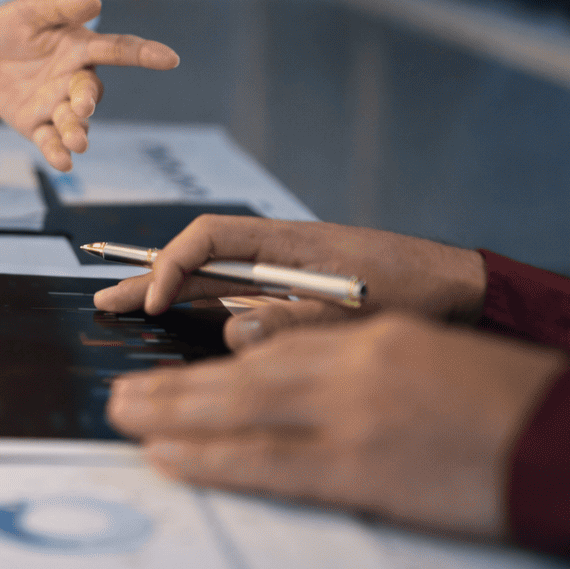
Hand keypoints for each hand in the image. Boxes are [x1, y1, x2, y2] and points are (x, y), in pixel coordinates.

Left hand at [0, 0, 178, 170]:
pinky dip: (56, 153)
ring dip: (76, 132)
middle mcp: (74, 79)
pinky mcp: (36, 124)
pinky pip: (49, 141)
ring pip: (73, 121)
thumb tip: (94, 1)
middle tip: (82, 106)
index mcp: (82, 48)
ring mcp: (57, 104)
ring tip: (77, 143)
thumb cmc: (18, 25)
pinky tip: (63, 163)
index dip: (145, 54)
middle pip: (90, 91)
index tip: (171, 59)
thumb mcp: (33, 10)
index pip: (118, 49)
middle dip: (88, 99)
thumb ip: (60, 6)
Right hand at [92, 216, 486, 349]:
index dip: (174, 264)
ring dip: (168, 296)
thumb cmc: (419, 290)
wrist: (464, 294)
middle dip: (150, 279)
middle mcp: (276, 256)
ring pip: (210, 284)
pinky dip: (201, 313)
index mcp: (287, 242)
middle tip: (105, 300)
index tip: (160, 301)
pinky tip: (178, 324)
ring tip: (123, 309)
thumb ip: (296, 320)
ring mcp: (283, 279)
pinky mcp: (294, 303)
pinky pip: (235, 305)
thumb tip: (234, 330)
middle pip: (199, 261)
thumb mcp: (358, 308)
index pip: (210, 238)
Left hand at [107, 313, 567, 538]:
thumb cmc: (500, 403)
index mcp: (367, 338)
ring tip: (125, 418)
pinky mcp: (361, 469)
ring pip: (239, 410)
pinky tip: (170, 456)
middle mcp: (350, 368)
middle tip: (120, 396)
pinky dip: (211, 458)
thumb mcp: (417, 356)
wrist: (568, 440)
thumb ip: (341, 352)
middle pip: (239, 372)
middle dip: (174, 385)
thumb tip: (259, 349)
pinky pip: (267, 464)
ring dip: (173, 416)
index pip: (272, 343)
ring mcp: (352, 417)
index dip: (215, 362)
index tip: (172, 376)